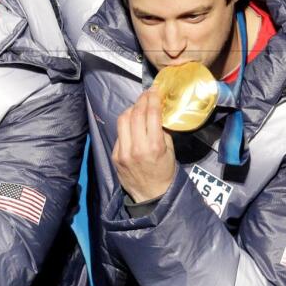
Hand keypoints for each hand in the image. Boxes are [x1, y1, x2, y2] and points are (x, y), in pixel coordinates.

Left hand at [113, 88, 176, 202]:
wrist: (151, 195)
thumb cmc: (164, 172)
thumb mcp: (170, 150)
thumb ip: (162, 130)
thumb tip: (156, 112)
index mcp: (154, 146)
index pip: (151, 114)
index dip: (153, 98)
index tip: (154, 90)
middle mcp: (136, 147)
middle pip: (135, 114)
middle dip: (141, 100)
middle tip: (146, 95)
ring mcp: (123, 152)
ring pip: (123, 120)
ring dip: (131, 110)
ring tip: (138, 106)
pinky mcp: (115, 155)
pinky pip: (119, 133)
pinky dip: (126, 125)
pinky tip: (132, 123)